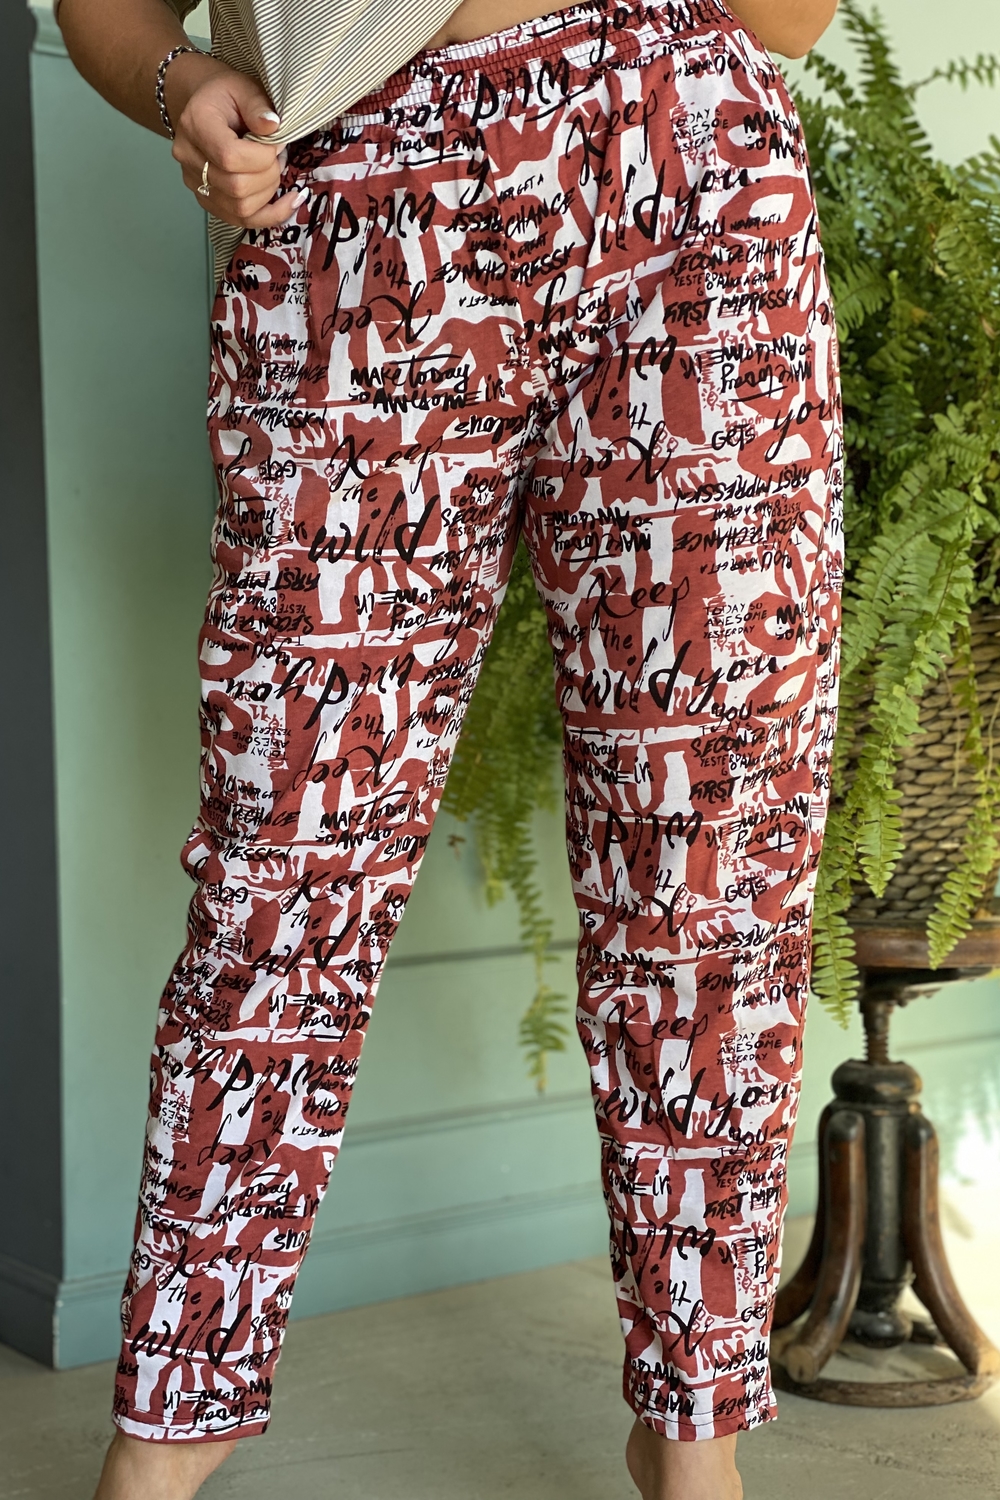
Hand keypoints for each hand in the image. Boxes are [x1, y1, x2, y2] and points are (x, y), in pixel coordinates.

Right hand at [164, 53, 304, 228]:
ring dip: (269, 193)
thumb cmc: (226, 95)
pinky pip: (240, 220)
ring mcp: (195, 183)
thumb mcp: (244, 87)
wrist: (204, 106)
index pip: (229, 157)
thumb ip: (258, 105)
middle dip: (269, 175)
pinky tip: (289, 203)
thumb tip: (273, 128)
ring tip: (275, 170)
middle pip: (236, 187)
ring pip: (240, 208)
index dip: (262, 157)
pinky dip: (270, 216)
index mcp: (195, 124)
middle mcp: (189, 158)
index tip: (276, 142)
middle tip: (277, 156)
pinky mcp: (207, 199)